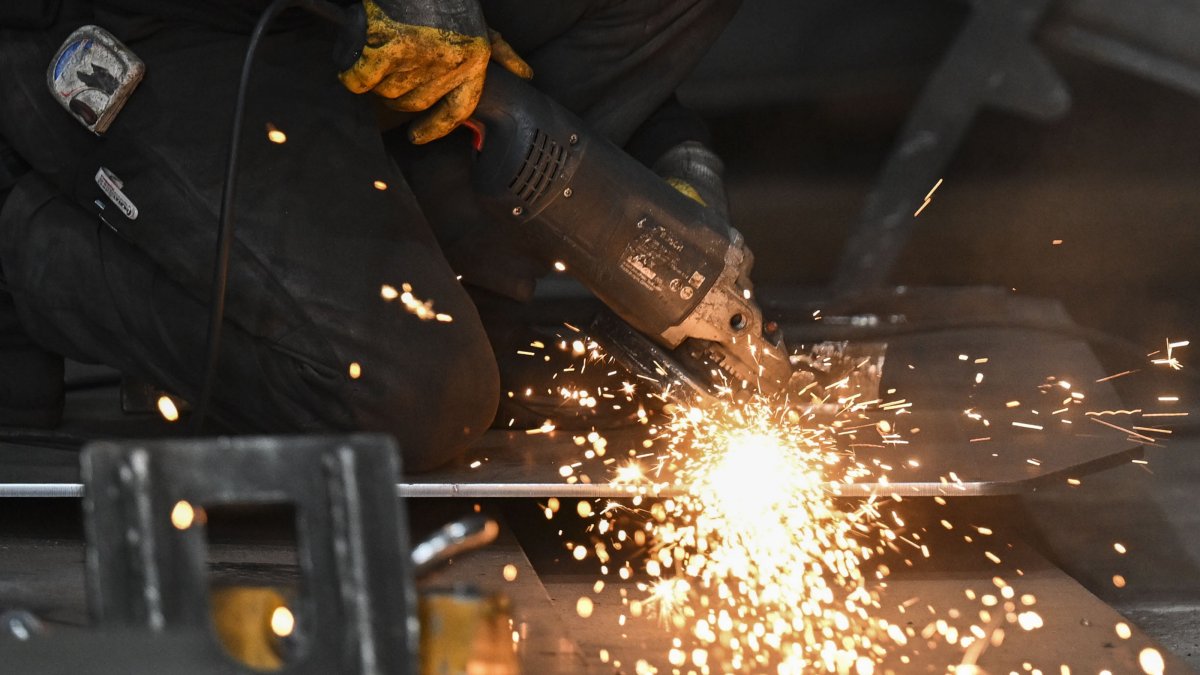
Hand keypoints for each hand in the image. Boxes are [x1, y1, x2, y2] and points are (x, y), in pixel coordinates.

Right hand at [340, 0, 532, 143]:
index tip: (416, 137)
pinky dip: (352, 74)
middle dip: (399, 93)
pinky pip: (361, 80)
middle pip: (414, 103)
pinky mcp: (385, 51)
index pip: (457, 111)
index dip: (435, 128)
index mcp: (474, 62)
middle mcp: (448, 66)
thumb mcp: (481, 25)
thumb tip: (524, 75)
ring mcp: (416, 59)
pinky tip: (353, 61)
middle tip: (391, 72)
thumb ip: (501, 53)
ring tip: (377, 54)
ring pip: (387, 93)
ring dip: (377, 81)